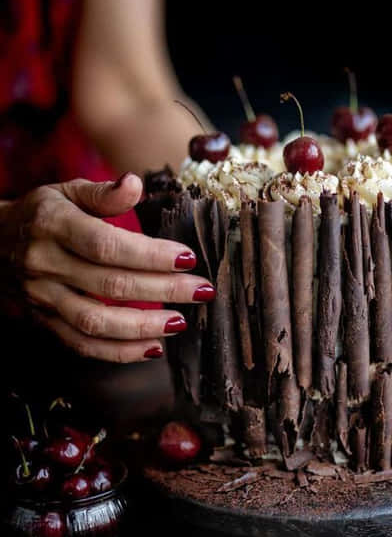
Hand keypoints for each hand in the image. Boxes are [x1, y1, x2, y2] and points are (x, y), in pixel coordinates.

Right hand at [1, 173, 213, 361]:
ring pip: (96, 322)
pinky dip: (119, 352)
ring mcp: (43, 298)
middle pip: (110, 285)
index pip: (106, 245)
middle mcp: (46, 264)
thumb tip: (135, 184)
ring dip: (143, 327)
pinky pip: (83, 345)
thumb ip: (103, 193)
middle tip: (202, 291)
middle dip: (163, 290)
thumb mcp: (66, 191)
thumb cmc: (43, 214)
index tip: (188, 258)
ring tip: (180, 322)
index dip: (149, 254)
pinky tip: (153, 348)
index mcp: (54, 225)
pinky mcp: (45, 323)